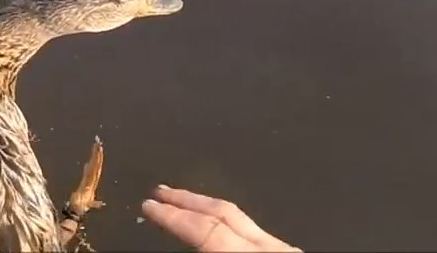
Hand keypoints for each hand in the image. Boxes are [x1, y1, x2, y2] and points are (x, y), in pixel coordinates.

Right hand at [140, 185, 299, 251]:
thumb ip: (207, 246)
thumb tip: (180, 230)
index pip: (204, 229)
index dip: (172, 216)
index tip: (148, 205)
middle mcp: (270, 245)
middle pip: (223, 211)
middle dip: (186, 199)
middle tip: (160, 190)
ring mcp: (283, 246)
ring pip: (242, 217)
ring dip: (207, 207)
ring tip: (184, 202)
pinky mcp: (288, 252)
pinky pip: (252, 230)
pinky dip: (228, 223)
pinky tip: (219, 226)